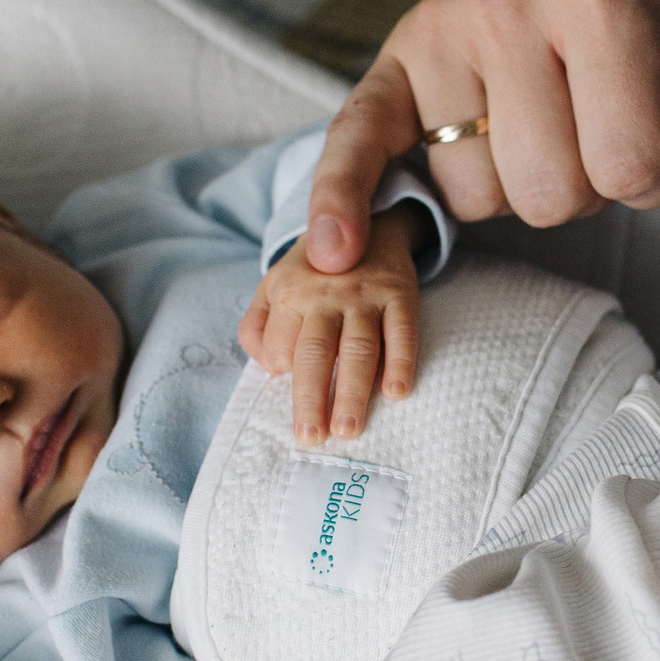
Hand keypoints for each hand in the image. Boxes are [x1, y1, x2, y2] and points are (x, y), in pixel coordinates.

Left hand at [239, 206, 420, 443]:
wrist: (369, 222)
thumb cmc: (314, 271)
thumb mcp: (274, 286)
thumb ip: (257, 327)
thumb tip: (268, 368)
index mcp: (288, 292)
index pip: (280, 348)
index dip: (283, 374)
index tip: (294, 392)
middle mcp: (324, 293)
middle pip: (314, 353)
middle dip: (311, 399)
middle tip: (312, 438)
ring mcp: (365, 294)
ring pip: (357, 348)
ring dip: (353, 392)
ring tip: (349, 430)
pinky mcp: (400, 293)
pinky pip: (402, 331)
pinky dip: (401, 362)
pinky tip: (397, 392)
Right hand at [301, 0, 659, 270]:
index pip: (629, 164)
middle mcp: (508, 2)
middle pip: (548, 192)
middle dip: (589, 188)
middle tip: (600, 130)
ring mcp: (441, 33)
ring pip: (476, 197)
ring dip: (522, 188)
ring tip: (546, 125)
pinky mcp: (392, 67)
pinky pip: (357, 145)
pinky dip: (342, 199)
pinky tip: (335, 249)